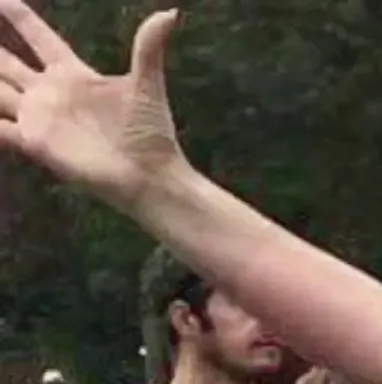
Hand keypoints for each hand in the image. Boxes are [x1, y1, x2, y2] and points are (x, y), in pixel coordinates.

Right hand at [0, 2, 184, 208]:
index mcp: (73, 74)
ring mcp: (40, 117)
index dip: (20, 18)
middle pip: (7, 63)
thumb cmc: (150, 133)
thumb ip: (148, 47)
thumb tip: (171, 13)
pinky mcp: (34, 142)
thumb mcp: (147, 85)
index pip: (39, 38)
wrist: (149, 176)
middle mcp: (50, 93)